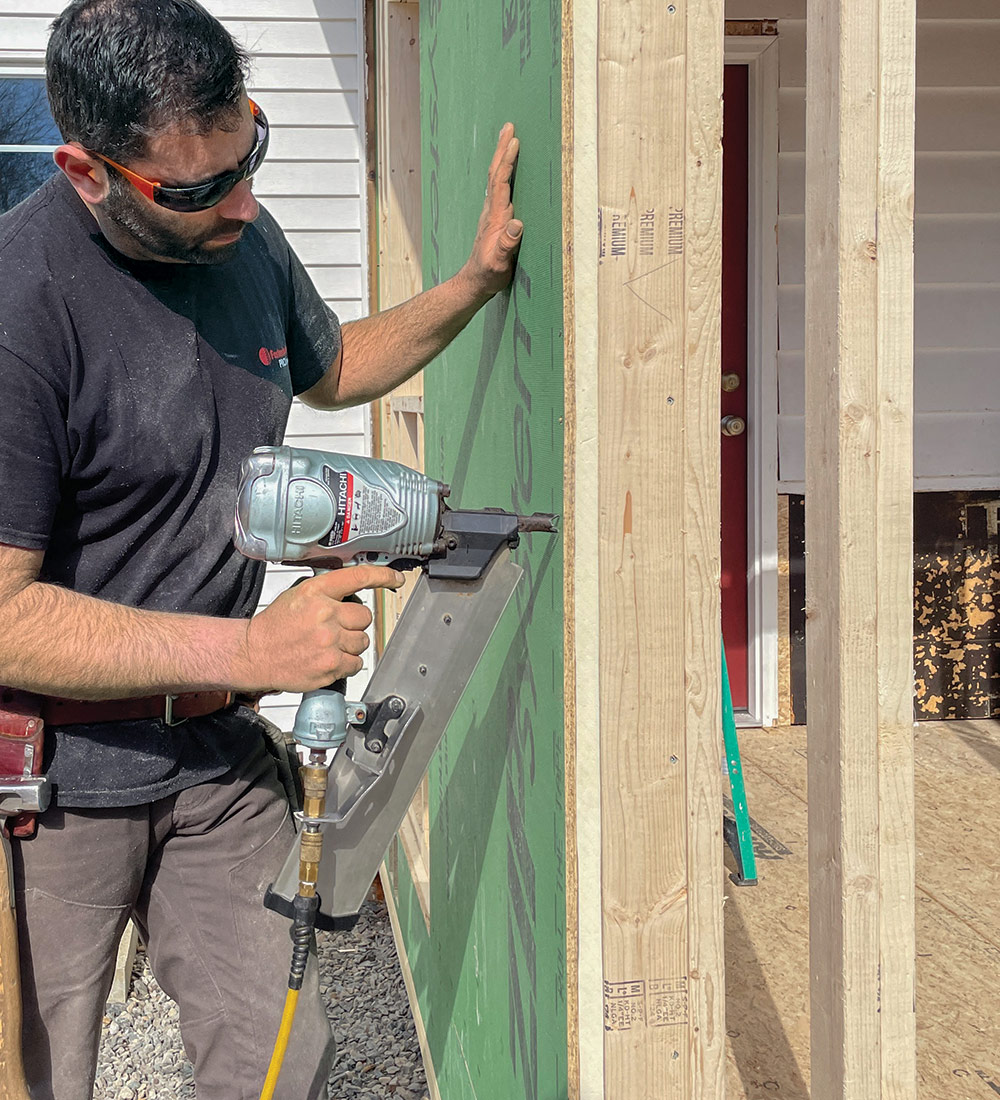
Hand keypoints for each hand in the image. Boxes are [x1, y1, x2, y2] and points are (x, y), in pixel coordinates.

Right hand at [243, 566, 403, 690]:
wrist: (255, 654)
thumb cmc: (275, 626)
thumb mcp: (298, 595)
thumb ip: (326, 592)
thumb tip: (353, 591)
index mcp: (316, 592)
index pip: (358, 578)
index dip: (382, 577)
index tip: (395, 578)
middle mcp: (325, 614)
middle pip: (365, 617)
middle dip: (354, 623)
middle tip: (335, 628)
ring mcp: (329, 642)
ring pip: (363, 641)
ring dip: (351, 644)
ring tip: (329, 645)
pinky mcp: (330, 666)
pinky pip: (356, 663)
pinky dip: (346, 664)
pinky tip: (329, 659)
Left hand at [461, 122, 522, 300]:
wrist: (474, 282)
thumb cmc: (489, 275)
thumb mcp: (499, 264)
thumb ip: (507, 245)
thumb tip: (517, 223)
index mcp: (495, 218)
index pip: (500, 183)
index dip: (507, 161)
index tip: (514, 141)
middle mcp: (491, 211)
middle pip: (495, 174)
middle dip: (502, 150)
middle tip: (508, 126)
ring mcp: (491, 214)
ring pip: (495, 179)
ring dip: (501, 157)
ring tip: (508, 139)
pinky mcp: (493, 219)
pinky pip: (498, 189)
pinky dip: (502, 172)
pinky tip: (506, 169)